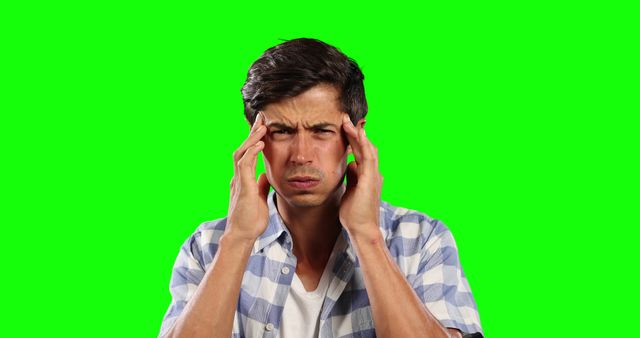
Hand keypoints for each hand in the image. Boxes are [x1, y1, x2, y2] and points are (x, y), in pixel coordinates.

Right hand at [226, 112, 270, 241]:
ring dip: (252, 139)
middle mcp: (238, 177)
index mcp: (242, 178)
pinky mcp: (242, 187)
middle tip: (262, 117)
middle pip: (243, 148)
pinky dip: (251, 153)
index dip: (254, 139)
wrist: (242, 235)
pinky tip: (260, 144)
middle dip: (252, 132)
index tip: (263, 126)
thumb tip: (266, 174)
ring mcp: (238, 181)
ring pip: (241, 153)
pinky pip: (245, 165)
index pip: (248, 153)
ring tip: (262, 126)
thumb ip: (261, 184)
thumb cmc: (250, 219)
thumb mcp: (259, 197)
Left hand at [339, 114, 382, 239]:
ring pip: (367, 149)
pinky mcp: (370, 180)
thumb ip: (352, 176)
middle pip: (365, 146)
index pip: (361, 151)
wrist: (361, 229)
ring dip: (358, 134)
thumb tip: (350, 164)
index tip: (344, 126)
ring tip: (348, 121)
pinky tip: (357, 134)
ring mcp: (373, 175)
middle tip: (345, 118)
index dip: (353, 139)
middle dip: (356, 132)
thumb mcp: (351, 189)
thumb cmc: (355, 213)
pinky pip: (367, 157)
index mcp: (367, 175)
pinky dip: (363, 144)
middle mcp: (373, 173)